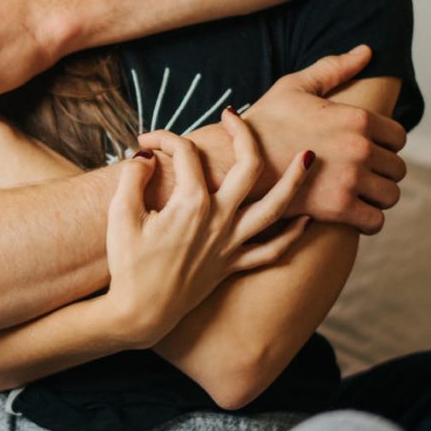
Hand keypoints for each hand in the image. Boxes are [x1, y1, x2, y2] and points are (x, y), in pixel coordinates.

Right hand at [104, 111, 312, 348]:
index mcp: (191, 204)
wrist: (139, 313)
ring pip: (275, 207)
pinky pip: (272, 250)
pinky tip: (307, 219)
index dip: (164, 138)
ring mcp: (230, 244)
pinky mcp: (232, 265)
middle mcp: (219, 220)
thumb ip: (133, 178)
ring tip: (309, 157)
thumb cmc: (127, 264)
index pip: (185, 154)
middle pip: (248, 167)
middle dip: (245, 135)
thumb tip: (146, 156)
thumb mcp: (120, 215)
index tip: (146, 141)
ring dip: (295, 181)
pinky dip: (293, 235)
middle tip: (234, 116)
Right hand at [241, 45, 406, 234]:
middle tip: (360, 174)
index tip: (367, 150)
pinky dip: (368, 220)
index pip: (399, 137)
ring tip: (358, 194)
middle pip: (397, 168)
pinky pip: (376, 221)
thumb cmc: (263, 122)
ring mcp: (350, 180)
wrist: (234, 159)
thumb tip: (367, 50)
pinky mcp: (338, 208)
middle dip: (381, 172)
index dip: (385, 144)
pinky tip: (352, 213)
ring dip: (377, 196)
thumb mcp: (295, 86)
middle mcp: (360, 148)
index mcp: (357, 118)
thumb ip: (334, 68)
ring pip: (391, 195)